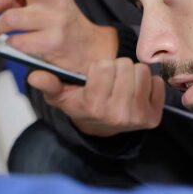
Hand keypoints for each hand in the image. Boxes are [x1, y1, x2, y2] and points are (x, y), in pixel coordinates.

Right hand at [29, 58, 164, 136]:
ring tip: (122, 84)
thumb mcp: (59, 95)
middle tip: (110, 79)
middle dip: (116, 68)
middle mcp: (116, 114)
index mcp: (93, 106)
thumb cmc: (80, 104)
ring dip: (132, 74)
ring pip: (142, 72)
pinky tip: (135, 92)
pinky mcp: (153, 117)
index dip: (99, 67)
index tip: (95, 76)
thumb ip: (48, 84)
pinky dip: (148, 84)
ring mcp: (137, 118)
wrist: (100, 127)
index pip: (104, 66)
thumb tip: (35, 76)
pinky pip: (157, 83)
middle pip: (125, 66)